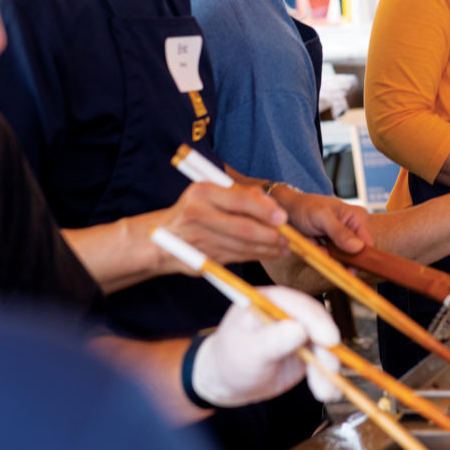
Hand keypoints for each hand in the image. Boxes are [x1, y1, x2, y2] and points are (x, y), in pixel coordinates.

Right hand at [156, 182, 288, 268]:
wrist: (161, 238)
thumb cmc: (194, 211)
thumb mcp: (210, 194)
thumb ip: (239, 196)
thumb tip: (273, 206)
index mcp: (202, 192)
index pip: (240, 200)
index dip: (264, 210)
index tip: (283, 218)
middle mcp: (198, 213)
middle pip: (242, 227)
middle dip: (269, 234)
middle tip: (288, 237)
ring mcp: (199, 238)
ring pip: (242, 245)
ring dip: (267, 248)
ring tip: (284, 247)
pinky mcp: (203, 258)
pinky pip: (237, 257)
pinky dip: (256, 256)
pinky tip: (270, 253)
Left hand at [190, 286, 340, 406]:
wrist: (227, 381)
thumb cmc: (231, 359)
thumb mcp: (247, 350)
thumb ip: (272, 340)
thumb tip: (300, 329)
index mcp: (271, 301)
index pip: (301, 306)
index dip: (317, 321)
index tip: (329, 340)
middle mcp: (289, 314)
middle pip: (319, 325)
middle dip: (328, 349)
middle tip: (330, 370)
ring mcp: (300, 333)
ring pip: (325, 347)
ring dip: (328, 370)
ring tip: (324, 392)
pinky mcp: (307, 353)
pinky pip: (323, 364)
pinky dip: (328, 379)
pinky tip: (328, 393)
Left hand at [274, 187, 372, 253]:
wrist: (289, 209)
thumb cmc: (305, 206)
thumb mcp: (322, 217)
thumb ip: (340, 232)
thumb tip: (358, 247)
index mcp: (358, 217)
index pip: (368, 244)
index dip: (360, 257)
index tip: (347, 265)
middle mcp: (354, 227)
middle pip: (356, 253)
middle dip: (339, 257)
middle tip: (324, 250)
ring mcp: (344, 237)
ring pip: (344, 258)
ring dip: (329, 256)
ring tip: (317, 244)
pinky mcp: (335, 245)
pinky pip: (334, 258)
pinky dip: (323, 256)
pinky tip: (315, 244)